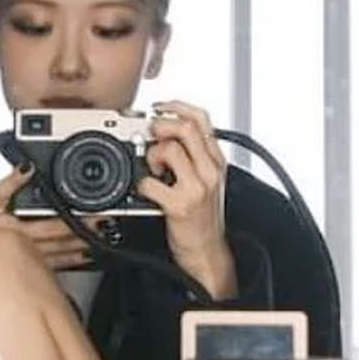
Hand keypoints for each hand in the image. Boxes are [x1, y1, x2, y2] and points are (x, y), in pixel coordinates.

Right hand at [0, 164, 112, 270]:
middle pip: (62, 241)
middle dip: (85, 233)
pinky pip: (56, 265)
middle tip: (104, 225)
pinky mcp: (33, 264)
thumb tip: (26, 167)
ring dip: (82, 248)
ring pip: (61, 254)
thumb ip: (8, 182)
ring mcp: (30, 258)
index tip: (93, 215)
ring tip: (102, 240)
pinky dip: (73, 261)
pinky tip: (86, 257)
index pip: (52, 225)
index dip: (74, 221)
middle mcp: (25, 246)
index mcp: (15, 229)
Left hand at [139, 101, 229, 266]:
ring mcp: (197, 187)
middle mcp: (210, 171)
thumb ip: (196, 156)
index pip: (202, 119)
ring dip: (152, 155)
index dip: (176, 106)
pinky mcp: (180, 205)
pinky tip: (147, 191)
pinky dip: (141, 184)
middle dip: (161, 125)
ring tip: (153, 170)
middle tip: (150, 135)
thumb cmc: (204, 219)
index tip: (159, 108)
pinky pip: (150, 182)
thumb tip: (168, 133)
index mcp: (217, 161)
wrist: (208, 252)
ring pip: (169, 149)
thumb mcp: (208, 181)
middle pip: (186, 127)